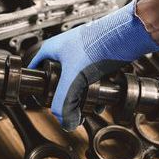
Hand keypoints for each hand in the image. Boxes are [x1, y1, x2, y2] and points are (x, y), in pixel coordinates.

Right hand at [29, 0, 158, 129]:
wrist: (123, 36)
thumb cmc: (96, 44)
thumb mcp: (73, 79)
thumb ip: (65, 103)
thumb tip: (65, 123)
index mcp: (52, 49)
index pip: (35, 69)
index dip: (37, 85)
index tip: (42, 99)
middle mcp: (65, 50)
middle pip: (58, 79)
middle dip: (65, 97)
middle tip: (67, 108)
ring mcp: (82, 55)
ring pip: (76, 81)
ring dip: (81, 97)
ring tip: (85, 108)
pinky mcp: (96, 59)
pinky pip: (91, 80)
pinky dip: (95, 93)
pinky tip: (100, 102)